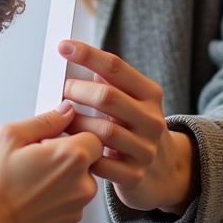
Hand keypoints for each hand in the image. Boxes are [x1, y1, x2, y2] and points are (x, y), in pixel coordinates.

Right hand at [0, 102, 101, 222]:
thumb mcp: (9, 136)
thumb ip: (44, 121)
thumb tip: (64, 112)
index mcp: (71, 157)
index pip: (94, 137)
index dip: (74, 134)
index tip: (55, 138)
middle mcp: (82, 186)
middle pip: (85, 163)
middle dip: (64, 159)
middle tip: (33, 161)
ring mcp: (75, 211)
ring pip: (75, 187)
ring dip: (59, 182)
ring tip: (26, 184)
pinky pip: (66, 209)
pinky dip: (52, 204)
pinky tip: (28, 201)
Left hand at [59, 40, 197, 213]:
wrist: (162, 172)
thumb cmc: (133, 127)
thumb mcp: (129, 100)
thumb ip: (107, 81)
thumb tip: (73, 56)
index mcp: (149, 94)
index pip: (116, 67)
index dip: (87, 55)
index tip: (63, 46)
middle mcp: (152, 120)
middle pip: (107, 97)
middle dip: (76, 90)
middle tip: (60, 90)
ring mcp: (145, 149)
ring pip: (103, 131)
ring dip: (74, 123)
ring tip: (60, 120)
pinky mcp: (134, 175)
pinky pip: (101, 163)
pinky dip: (82, 153)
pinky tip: (70, 147)